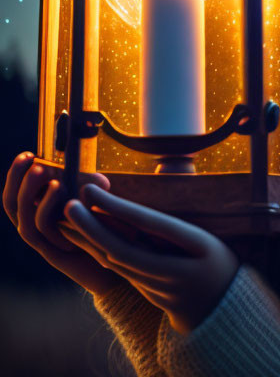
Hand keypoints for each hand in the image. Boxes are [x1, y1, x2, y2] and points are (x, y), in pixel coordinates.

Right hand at [3, 151, 126, 296]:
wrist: (118, 274)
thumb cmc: (109, 239)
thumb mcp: (98, 211)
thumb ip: (93, 198)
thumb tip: (101, 178)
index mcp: (43, 217)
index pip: (20, 194)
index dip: (18, 175)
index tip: (29, 152)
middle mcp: (38, 230)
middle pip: (13, 203)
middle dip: (17, 178)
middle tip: (28, 156)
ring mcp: (44, 243)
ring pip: (24, 216)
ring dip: (30, 190)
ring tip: (41, 168)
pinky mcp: (54, 254)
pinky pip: (41, 230)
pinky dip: (46, 208)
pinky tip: (59, 188)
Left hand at [59, 183, 238, 334]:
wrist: (220, 309)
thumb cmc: (219, 262)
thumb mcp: (209, 238)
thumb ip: (179, 216)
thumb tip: (158, 179)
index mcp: (194, 249)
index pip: (147, 226)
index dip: (116, 207)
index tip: (90, 191)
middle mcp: (169, 271)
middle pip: (120, 248)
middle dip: (91, 226)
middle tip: (68, 204)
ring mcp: (153, 285)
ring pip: (113, 260)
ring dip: (87, 239)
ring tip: (67, 217)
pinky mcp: (142, 290)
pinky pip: (116, 267)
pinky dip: (97, 249)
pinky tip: (83, 236)